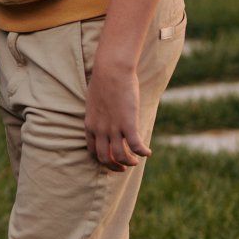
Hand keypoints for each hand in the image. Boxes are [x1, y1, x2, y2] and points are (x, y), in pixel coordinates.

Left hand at [84, 56, 149, 170]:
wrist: (111, 70)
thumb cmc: (104, 82)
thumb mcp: (94, 103)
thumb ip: (99, 115)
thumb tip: (105, 120)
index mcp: (90, 125)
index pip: (92, 151)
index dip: (102, 160)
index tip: (112, 162)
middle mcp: (100, 130)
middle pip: (104, 158)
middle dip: (115, 167)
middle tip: (124, 168)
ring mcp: (113, 128)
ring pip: (120, 156)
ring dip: (130, 162)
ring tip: (137, 160)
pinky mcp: (128, 123)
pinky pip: (136, 146)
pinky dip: (143, 152)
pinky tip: (148, 152)